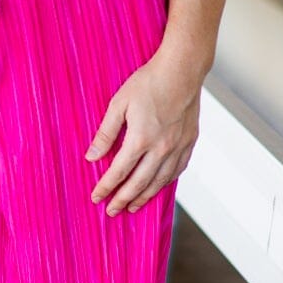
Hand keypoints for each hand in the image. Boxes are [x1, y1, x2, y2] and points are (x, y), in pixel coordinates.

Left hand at [84, 49, 201, 214]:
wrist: (182, 70)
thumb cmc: (147, 83)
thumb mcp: (119, 104)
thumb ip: (106, 133)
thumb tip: (92, 157)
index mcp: (140, 139)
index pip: (119, 172)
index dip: (106, 187)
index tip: (96, 198)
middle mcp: (161, 148)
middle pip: (139, 183)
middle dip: (123, 199)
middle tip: (112, 212)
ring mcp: (178, 147)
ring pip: (160, 181)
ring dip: (145, 197)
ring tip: (133, 207)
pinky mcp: (190, 142)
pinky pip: (177, 170)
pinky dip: (165, 183)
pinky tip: (158, 187)